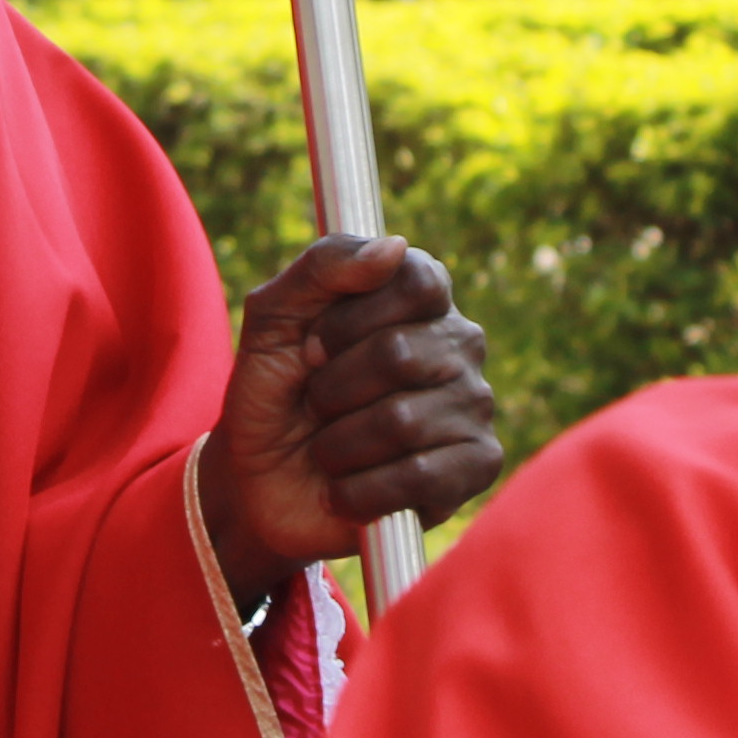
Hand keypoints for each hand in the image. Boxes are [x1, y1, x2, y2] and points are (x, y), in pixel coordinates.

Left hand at [192, 235, 500, 609]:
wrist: (260, 481)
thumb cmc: (274, 390)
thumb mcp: (273, 317)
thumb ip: (322, 267)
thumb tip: (394, 246)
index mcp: (419, 297)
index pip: (418, 280)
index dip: (349, 320)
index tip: (313, 346)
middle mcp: (459, 344)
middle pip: (400, 354)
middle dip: (331, 389)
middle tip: (316, 404)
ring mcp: (474, 405)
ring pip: (402, 422)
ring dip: (337, 445)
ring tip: (329, 450)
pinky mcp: (477, 466)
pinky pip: (420, 477)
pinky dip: (359, 491)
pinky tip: (346, 491)